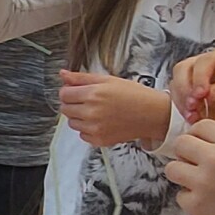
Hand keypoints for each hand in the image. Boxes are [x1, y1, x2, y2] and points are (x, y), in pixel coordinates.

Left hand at [58, 71, 173, 146]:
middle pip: (65, 109)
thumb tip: (63, 74)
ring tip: (96, 111)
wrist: (151, 114)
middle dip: (72, 103)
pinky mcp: (99, 140)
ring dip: (79, 117)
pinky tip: (101, 121)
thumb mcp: (107, 80)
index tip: (76, 91)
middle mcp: (91, 112)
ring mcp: (95, 128)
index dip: (68, 91)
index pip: (64, 94)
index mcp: (93, 94)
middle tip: (88, 100)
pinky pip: (82, 135)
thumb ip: (82, 78)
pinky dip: (87, 129)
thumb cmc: (134, 95)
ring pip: (72, 123)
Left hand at [165, 121, 214, 214]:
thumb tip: (205, 144)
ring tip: (198, 184)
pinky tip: (209, 204)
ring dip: (182, 175)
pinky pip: (180, 196)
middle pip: (180, 144)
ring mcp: (203, 182)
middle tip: (194, 165)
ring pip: (172, 169)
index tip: (199, 145)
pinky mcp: (196, 206)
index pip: (200, 126)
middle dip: (184, 153)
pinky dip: (190, 200)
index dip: (197, 136)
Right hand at [167, 48, 214, 133]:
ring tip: (193, 115)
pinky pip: (176, 97)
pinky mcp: (187, 93)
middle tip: (193, 106)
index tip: (201, 95)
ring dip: (181, 101)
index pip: (203, 62)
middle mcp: (204, 65)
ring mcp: (193, 79)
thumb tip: (204, 94)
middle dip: (185, 89)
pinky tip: (192, 117)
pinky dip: (181, 108)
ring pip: (176, 83)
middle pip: (183, 69)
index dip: (199, 78)